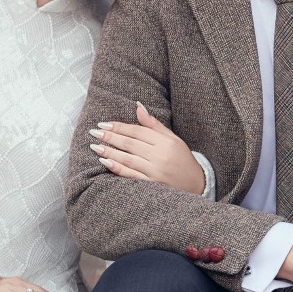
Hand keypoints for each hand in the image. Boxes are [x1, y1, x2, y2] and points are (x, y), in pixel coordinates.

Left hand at [90, 103, 206, 193]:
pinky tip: (106, 162)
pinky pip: (131, 176)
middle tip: (94, 133)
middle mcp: (160, 156)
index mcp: (165, 142)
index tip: (104, 124)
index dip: (119, 127)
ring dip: (110, 152)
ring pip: (128, 159)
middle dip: (110, 137)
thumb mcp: (172, 138)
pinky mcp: (153, 185)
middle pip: (130, 144)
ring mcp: (156, 172)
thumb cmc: (182, 159)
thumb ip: (153, 124)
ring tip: (95, 146)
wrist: (198, 184)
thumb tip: (138, 106)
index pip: (137, 131)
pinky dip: (117, 168)